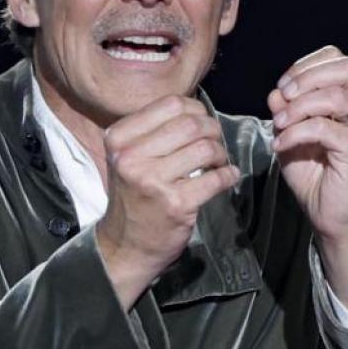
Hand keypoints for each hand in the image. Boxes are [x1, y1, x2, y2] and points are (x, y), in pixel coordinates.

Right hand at [96, 95, 239, 310]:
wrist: (124, 245)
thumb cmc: (132, 195)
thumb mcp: (127, 156)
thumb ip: (153, 130)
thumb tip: (197, 110)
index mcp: (119, 138)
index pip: (170, 104)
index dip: (196, 109)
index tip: (202, 121)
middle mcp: (131, 157)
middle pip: (190, 124)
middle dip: (212, 130)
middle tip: (216, 141)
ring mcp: (152, 181)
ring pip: (204, 148)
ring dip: (221, 153)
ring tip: (219, 161)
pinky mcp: (175, 204)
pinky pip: (215, 178)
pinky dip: (228, 175)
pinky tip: (228, 176)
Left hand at [268, 45, 347, 314]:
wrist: (328, 212)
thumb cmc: (313, 169)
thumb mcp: (291, 129)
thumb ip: (285, 106)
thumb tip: (276, 91)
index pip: (337, 58)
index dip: (305, 66)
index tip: (283, 86)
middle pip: (346, 66)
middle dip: (306, 77)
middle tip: (283, 97)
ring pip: (334, 95)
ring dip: (298, 107)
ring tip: (279, 125)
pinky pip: (323, 127)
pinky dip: (295, 132)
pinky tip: (280, 145)